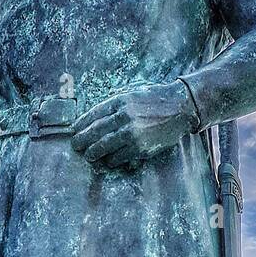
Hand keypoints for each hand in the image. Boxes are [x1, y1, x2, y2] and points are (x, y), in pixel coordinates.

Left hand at [71, 81, 196, 169]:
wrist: (181, 107)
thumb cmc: (156, 100)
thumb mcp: (133, 95)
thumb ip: (116, 106)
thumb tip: (96, 119)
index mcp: (120, 101)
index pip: (94, 114)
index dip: (82, 124)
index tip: (74, 130)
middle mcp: (124, 116)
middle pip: (95, 131)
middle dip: (82, 140)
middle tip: (76, 145)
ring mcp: (132, 132)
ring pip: (104, 146)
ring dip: (94, 152)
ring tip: (89, 155)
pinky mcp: (140, 147)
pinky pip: (120, 157)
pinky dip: (112, 160)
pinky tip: (108, 161)